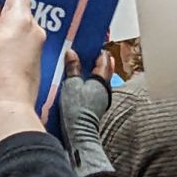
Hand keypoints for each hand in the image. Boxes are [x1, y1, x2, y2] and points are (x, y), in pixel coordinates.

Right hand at [0, 0, 45, 146]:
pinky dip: (10, 45)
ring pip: (20, 27)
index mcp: (21, 19)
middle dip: (0, 16)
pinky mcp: (36, 59)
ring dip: (5, 32)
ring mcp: (38, 45)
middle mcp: (35, 29)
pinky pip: (22, 42)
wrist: (8, 106)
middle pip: (18, 10)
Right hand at [60, 50, 115, 176]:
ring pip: (98, 80)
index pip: (104, 60)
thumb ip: (72, 68)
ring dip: (90, 72)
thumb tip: (72, 53)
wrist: (78, 132)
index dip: (97, 51)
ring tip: (79, 65)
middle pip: (103, 70)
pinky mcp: (94, 106)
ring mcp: (101, 99)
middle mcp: (105, 89)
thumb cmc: (76, 108)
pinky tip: (77, 82)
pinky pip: (92, 89)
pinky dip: (87, 82)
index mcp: (102, 80)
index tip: (89, 45)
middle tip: (84, 53)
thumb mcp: (71, 84)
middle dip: (95, 61)